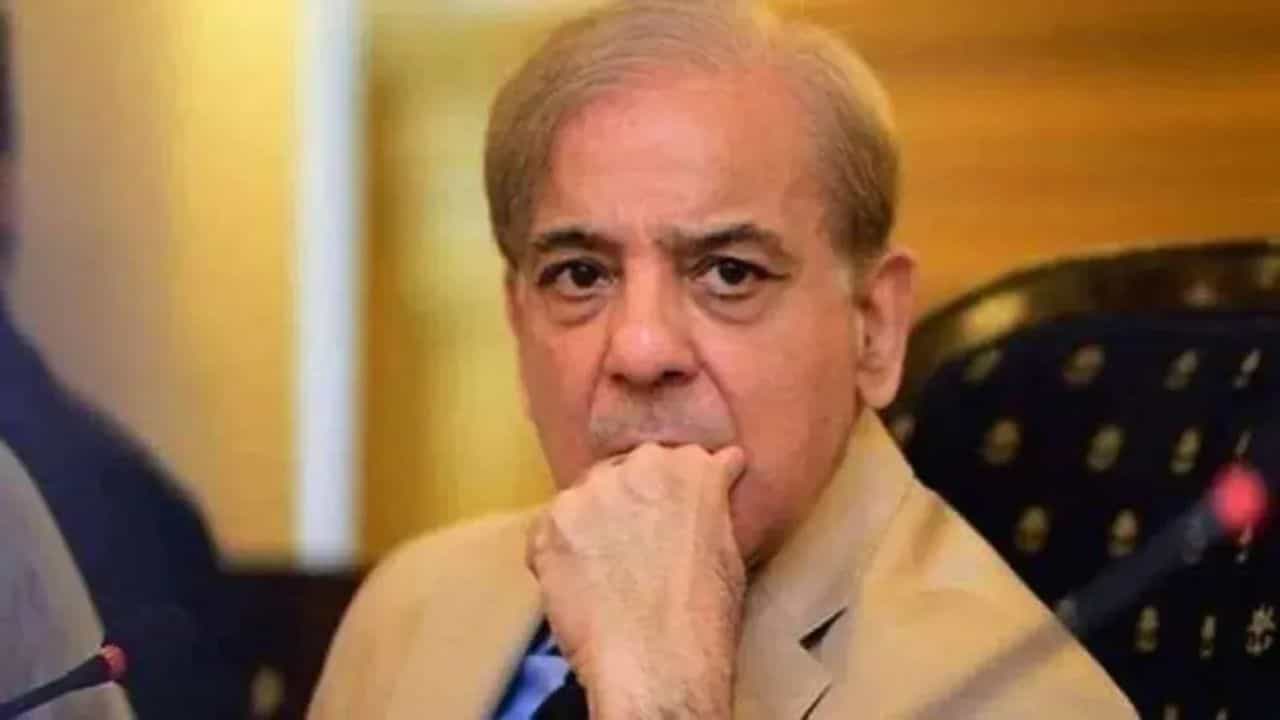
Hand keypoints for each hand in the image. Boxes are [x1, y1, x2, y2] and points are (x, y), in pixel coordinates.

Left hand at [526, 442, 746, 718]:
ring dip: (594, 524)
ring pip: (586, 499)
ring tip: (605, 569)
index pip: (683, 459)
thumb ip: (712, 504)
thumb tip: (717, 478)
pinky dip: (561, 553)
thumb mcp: (729, 547)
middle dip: (632, 499)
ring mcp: (585, 495)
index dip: (678, 488)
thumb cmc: (706, 615)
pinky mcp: (546, 527)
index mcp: (688, 466)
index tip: (676, 510)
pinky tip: (580, 584)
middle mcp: (633, 466)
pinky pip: (550, 532)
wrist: (656, 662)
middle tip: (638, 544)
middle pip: (627, 472)